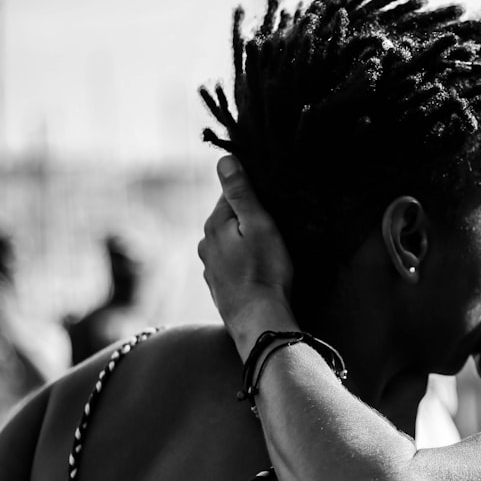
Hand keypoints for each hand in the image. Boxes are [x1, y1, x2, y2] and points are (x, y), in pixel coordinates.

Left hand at [199, 156, 298, 360]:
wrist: (259, 320)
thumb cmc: (265, 271)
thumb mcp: (260, 225)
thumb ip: (241, 193)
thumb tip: (223, 160)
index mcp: (215, 224)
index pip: (231, 195)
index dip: (252, 196)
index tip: (271, 203)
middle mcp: (206, 244)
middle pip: (229, 220)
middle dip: (248, 220)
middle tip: (274, 229)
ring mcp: (210, 267)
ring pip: (229, 244)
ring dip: (245, 244)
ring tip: (268, 253)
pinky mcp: (218, 287)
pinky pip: (231, 265)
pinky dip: (243, 264)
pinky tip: (259, 272)